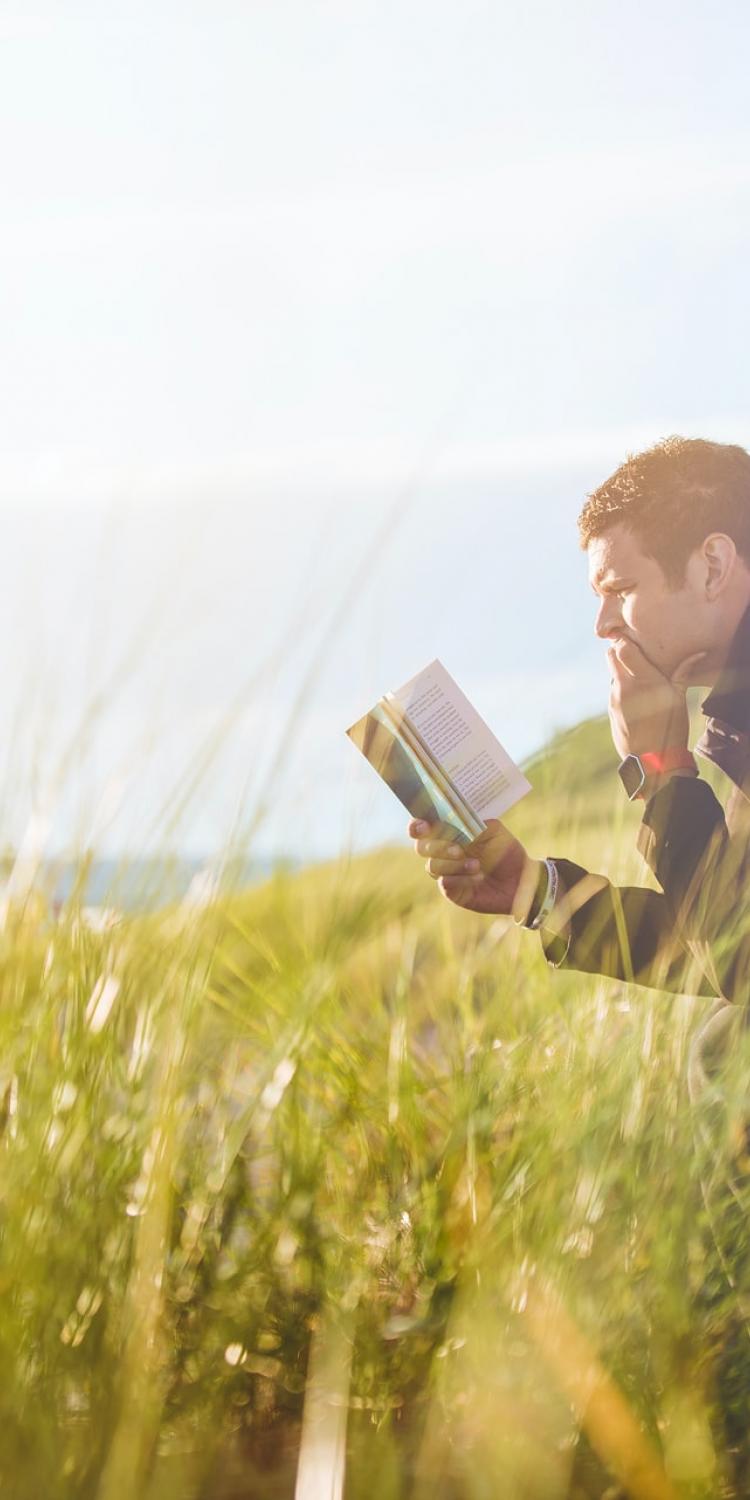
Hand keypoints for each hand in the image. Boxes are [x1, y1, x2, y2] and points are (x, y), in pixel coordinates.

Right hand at [407, 816, 540, 918]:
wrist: (521, 880)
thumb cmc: (506, 852)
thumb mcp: (494, 830)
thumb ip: (472, 822)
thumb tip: (452, 822)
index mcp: (449, 833)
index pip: (423, 827)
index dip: (417, 826)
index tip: (424, 825)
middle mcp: (442, 853)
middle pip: (422, 847)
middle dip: (437, 847)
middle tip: (459, 849)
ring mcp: (445, 872)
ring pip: (432, 866)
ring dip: (453, 864)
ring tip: (476, 866)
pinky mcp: (451, 891)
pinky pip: (444, 883)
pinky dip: (458, 879)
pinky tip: (474, 879)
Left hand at [607, 642, 706, 760]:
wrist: (653, 761)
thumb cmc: (671, 728)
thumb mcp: (680, 699)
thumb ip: (683, 673)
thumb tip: (696, 654)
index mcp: (642, 679)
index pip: (621, 648)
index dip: (626, 642)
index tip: (637, 643)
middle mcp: (624, 687)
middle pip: (611, 656)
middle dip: (620, 653)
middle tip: (636, 657)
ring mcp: (614, 699)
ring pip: (612, 674)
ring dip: (622, 672)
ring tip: (640, 680)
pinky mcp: (611, 712)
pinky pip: (613, 692)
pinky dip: (621, 690)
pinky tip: (637, 699)